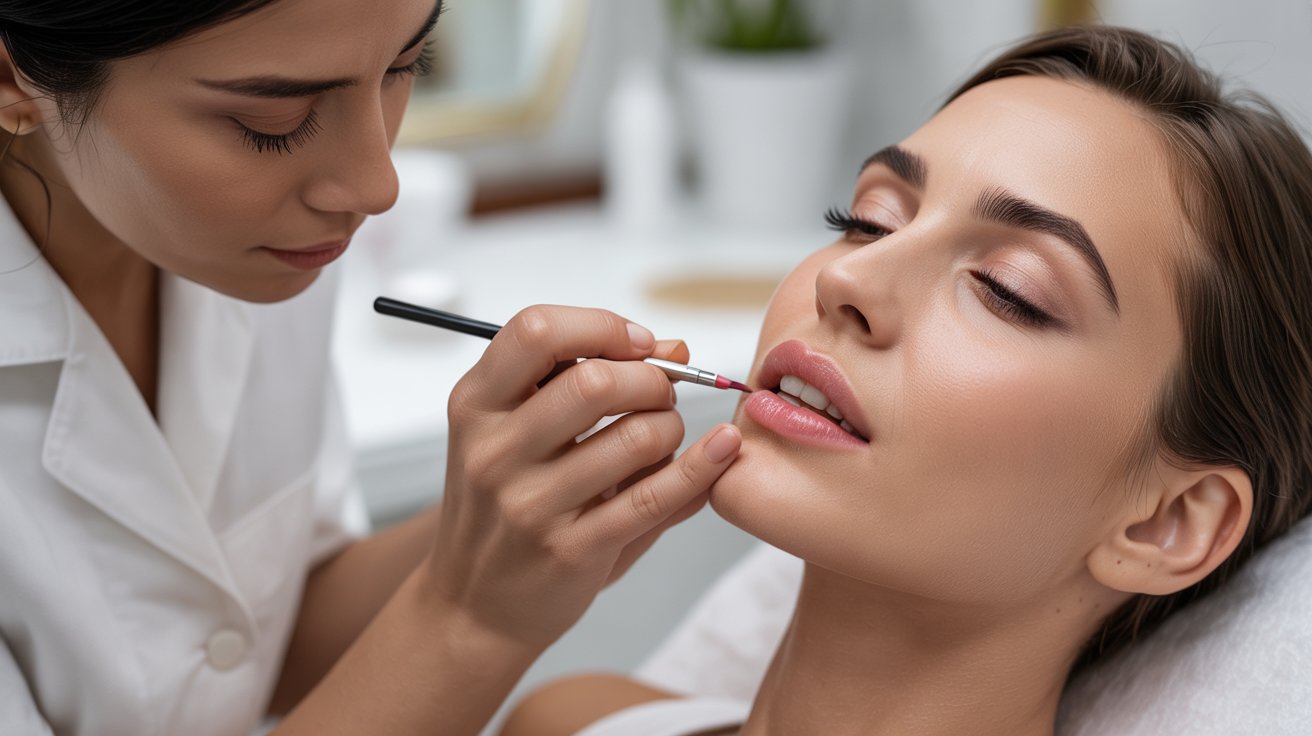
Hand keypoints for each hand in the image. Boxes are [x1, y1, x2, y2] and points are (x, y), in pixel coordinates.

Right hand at [425, 305, 740, 649]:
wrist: (473, 604)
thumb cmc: (508, 503)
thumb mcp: (522, 432)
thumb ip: (591, 380)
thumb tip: (676, 348)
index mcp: (476, 404)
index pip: (535, 330)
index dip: (602, 326)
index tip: (637, 345)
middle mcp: (495, 450)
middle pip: (595, 380)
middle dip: (651, 379)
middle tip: (661, 395)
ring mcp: (530, 504)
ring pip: (637, 437)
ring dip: (672, 427)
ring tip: (664, 438)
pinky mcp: (571, 549)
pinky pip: (654, 497)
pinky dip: (700, 467)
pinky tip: (721, 450)